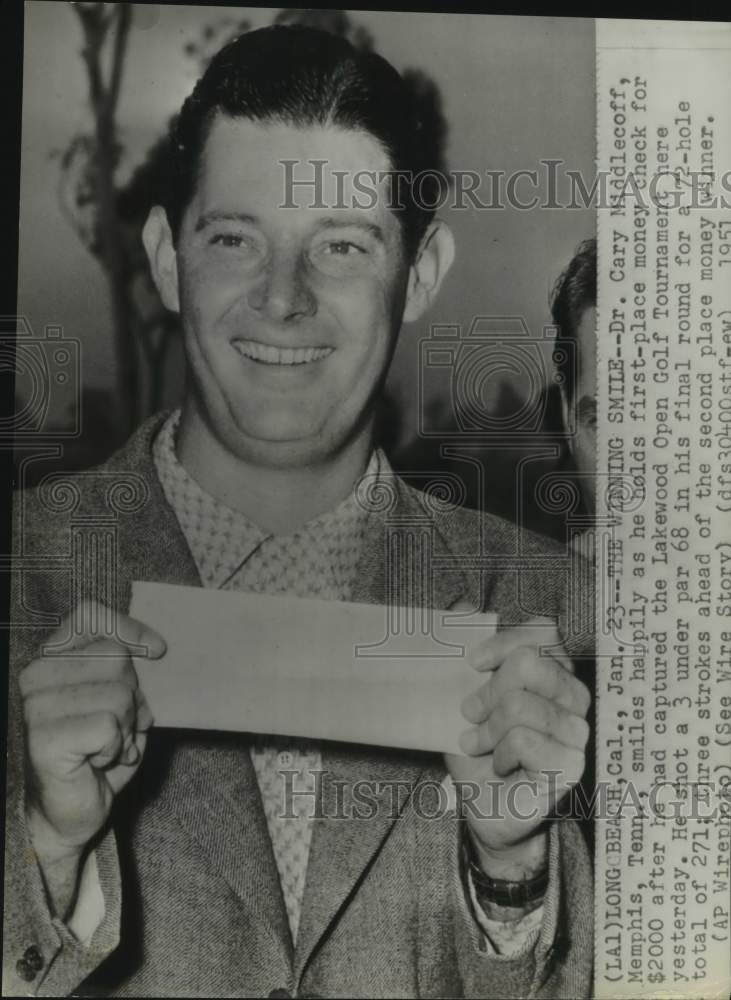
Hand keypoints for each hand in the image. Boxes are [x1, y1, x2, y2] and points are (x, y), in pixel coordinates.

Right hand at [21, 600, 165, 866]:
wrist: (70, 813)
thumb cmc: (97, 753)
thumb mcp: (121, 701)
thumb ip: (131, 672)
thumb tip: (155, 650)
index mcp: (52, 658)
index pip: (89, 616)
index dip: (128, 628)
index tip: (158, 651)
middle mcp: (36, 676)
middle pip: (116, 658)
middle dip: (134, 698)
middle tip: (119, 728)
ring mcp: (36, 706)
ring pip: (118, 694)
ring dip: (126, 728)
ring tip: (108, 747)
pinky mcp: (45, 738)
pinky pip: (109, 726)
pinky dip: (117, 748)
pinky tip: (98, 761)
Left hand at [445, 617, 589, 877]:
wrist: (487, 806)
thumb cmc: (480, 748)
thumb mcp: (462, 693)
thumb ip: (464, 648)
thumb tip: (461, 605)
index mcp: (554, 670)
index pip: (542, 632)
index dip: (504, 642)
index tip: (473, 663)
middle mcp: (574, 696)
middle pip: (528, 665)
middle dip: (487, 692)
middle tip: (470, 716)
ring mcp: (578, 731)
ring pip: (522, 704)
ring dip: (488, 728)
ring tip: (479, 743)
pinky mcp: (572, 765)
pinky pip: (524, 739)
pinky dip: (500, 752)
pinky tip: (500, 764)